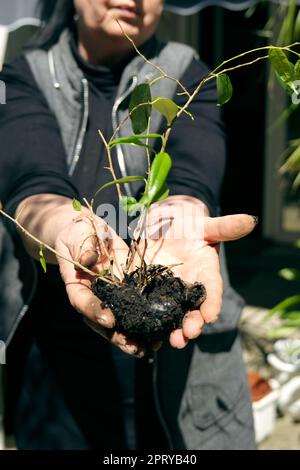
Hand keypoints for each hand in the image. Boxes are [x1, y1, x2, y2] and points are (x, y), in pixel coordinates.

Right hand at [55, 212, 146, 356]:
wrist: (90, 231)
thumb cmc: (79, 231)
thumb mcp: (78, 234)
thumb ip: (83, 247)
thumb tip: (89, 260)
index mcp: (76, 284)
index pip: (82, 301)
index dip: (94, 311)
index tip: (109, 320)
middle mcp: (93, 296)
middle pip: (102, 321)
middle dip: (117, 336)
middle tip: (134, 347)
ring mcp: (110, 296)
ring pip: (120, 321)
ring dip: (133, 336)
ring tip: (150, 348)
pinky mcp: (125, 291)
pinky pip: (134, 308)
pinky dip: (145, 320)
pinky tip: (161, 331)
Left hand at [142, 196, 255, 348]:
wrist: (163, 228)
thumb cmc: (188, 226)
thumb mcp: (204, 225)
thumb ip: (224, 226)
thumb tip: (250, 220)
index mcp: (206, 272)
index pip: (212, 288)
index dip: (212, 302)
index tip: (211, 315)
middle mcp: (191, 287)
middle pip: (195, 309)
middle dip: (194, 323)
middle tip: (189, 334)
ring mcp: (171, 292)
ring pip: (175, 315)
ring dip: (175, 329)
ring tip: (174, 341)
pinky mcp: (152, 294)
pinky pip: (152, 310)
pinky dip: (152, 322)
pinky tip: (148, 333)